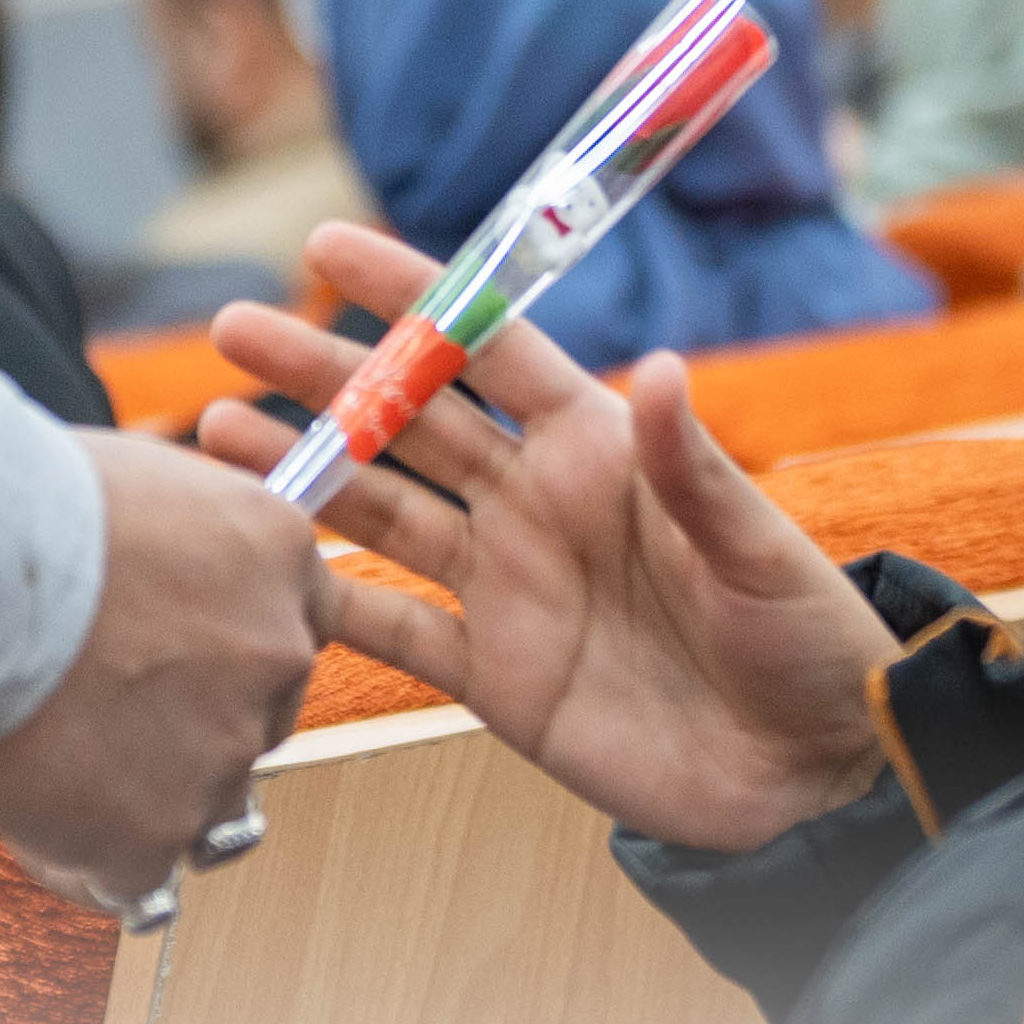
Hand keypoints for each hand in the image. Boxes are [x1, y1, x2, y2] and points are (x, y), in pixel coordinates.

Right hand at [0, 429, 327, 903]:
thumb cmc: (18, 505)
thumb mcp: (138, 482)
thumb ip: (182, 541)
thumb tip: (161, 583)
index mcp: (280, 555)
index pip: (293, 626)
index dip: (229, 652)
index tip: (180, 664)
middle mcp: (277, 656)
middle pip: (255, 722)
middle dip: (189, 729)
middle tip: (99, 715)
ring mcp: (225, 752)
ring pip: (197, 805)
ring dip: (138, 798)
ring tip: (47, 767)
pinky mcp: (158, 833)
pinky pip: (133, 875)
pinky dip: (83, 859)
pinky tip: (30, 824)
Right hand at [190, 222, 898, 855]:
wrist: (809, 776)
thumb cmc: (804, 642)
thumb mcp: (757, 550)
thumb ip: (693, 468)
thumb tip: (660, 367)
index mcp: (600, 450)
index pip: (490, 350)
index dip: (414, 296)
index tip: (331, 248)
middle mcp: (539, 505)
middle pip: (412, 421)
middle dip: (324, 371)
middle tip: (236, 328)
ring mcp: (509, 588)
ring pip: (382, 512)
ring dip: (302, 472)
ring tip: (215, 432)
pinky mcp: (495, 674)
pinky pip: (394, 630)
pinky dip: (328, 601)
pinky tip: (261, 568)